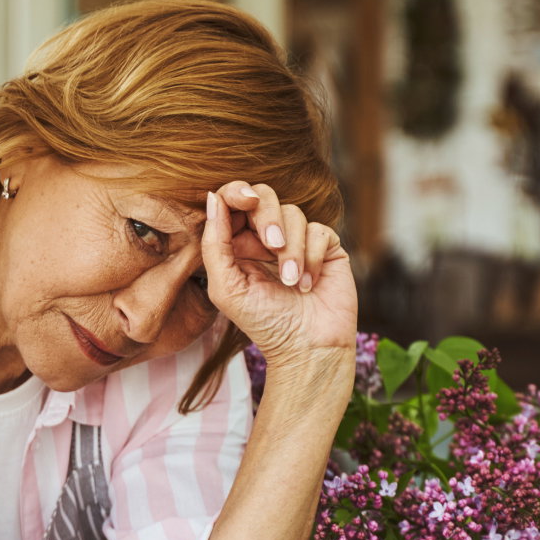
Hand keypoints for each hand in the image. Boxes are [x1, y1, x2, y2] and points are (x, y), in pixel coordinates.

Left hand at [201, 182, 356, 367]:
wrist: (306, 347)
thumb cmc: (263, 322)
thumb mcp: (226, 287)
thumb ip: (214, 244)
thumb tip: (212, 197)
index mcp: (238, 243)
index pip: (234, 202)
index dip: (236, 192)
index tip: (245, 200)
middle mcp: (268, 237)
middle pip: (265, 196)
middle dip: (268, 217)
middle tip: (272, 245)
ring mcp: (299, 240)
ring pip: (294, 214)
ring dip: (291, 249)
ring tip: (291, 281)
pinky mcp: (326, 247)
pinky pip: (319, 230)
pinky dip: (311, 256)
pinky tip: (307, 284)